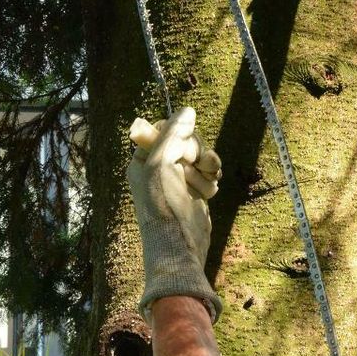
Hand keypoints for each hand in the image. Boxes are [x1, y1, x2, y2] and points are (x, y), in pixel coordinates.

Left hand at [128, 107, 222, 321]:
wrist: (180, 246)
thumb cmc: (162, 206)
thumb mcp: (161, 164)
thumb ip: (173, 134)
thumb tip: (188, 109)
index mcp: (144, 159)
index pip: (167, 129)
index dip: (181, 135)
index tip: (185, 150)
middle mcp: (160, 167)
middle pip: (188, 140)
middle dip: (198, 152)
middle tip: (200, 165)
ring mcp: (179, 179)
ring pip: (202, 156)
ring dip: (207, 167)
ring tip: (205, 183)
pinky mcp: (195, 191)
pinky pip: (210, 172)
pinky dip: (212, 180)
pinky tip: (209, 191)